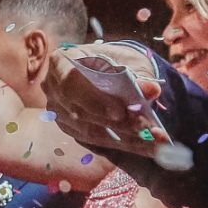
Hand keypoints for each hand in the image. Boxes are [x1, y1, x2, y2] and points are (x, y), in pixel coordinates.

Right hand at [44, 46, 183, 160]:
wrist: (105, 68)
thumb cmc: (113, 60)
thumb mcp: (126, 59)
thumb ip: (138, 74)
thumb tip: (151, 89)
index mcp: (62, 62)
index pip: (72, 82)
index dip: (94, 99)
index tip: (120, 113)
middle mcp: (54, 89)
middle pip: (81, 112)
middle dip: (117, 125)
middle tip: (148, 129)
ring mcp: (59, 112)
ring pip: (89, 131)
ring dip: (124, 139)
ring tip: (154, 141)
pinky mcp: (70, 129)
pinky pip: (96, 141)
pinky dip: (124, 144)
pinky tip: (146, 147)